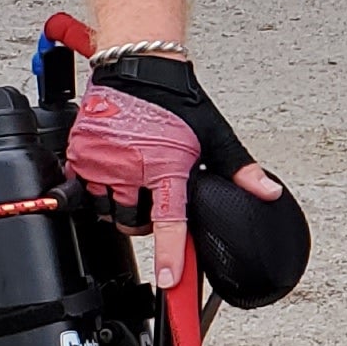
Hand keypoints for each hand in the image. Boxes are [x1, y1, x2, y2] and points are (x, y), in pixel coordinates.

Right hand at [69, 54, 283, 286]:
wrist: (137, 64)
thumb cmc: (175, 98)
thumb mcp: (214, 134)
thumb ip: (240, 170)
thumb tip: (267, 192)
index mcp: (166, 165)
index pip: (170, 221)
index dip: (170, 255)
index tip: (169, 280)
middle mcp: (130, 166)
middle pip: (135, 222)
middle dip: (147, 220)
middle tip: (157, 197)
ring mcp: (101, 161)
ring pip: (108, 209)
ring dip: (122, 205)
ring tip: (137, 182)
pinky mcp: (79, 154)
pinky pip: (85, 189)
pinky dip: (99, 189)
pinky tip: (115, 172)